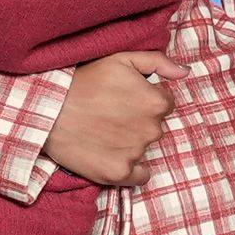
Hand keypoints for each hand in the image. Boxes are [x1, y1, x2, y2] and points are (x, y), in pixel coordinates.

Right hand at [42, 52, 176, 186]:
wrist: (48, 109)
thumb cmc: (84, 80)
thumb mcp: (121, 59)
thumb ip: (158, 62)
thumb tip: (186, 73)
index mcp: (157, 101)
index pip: (164, 104)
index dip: (144, 100)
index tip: (123, 100)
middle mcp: (152, 129)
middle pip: (154, 127)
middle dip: (138, 121)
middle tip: (110, 115)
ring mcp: (136, 153)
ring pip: (144, 148)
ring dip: (131, 142)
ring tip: (104, 132)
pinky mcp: (119, 173)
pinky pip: (140, 176)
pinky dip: (131, 169)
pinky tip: (113, 155)